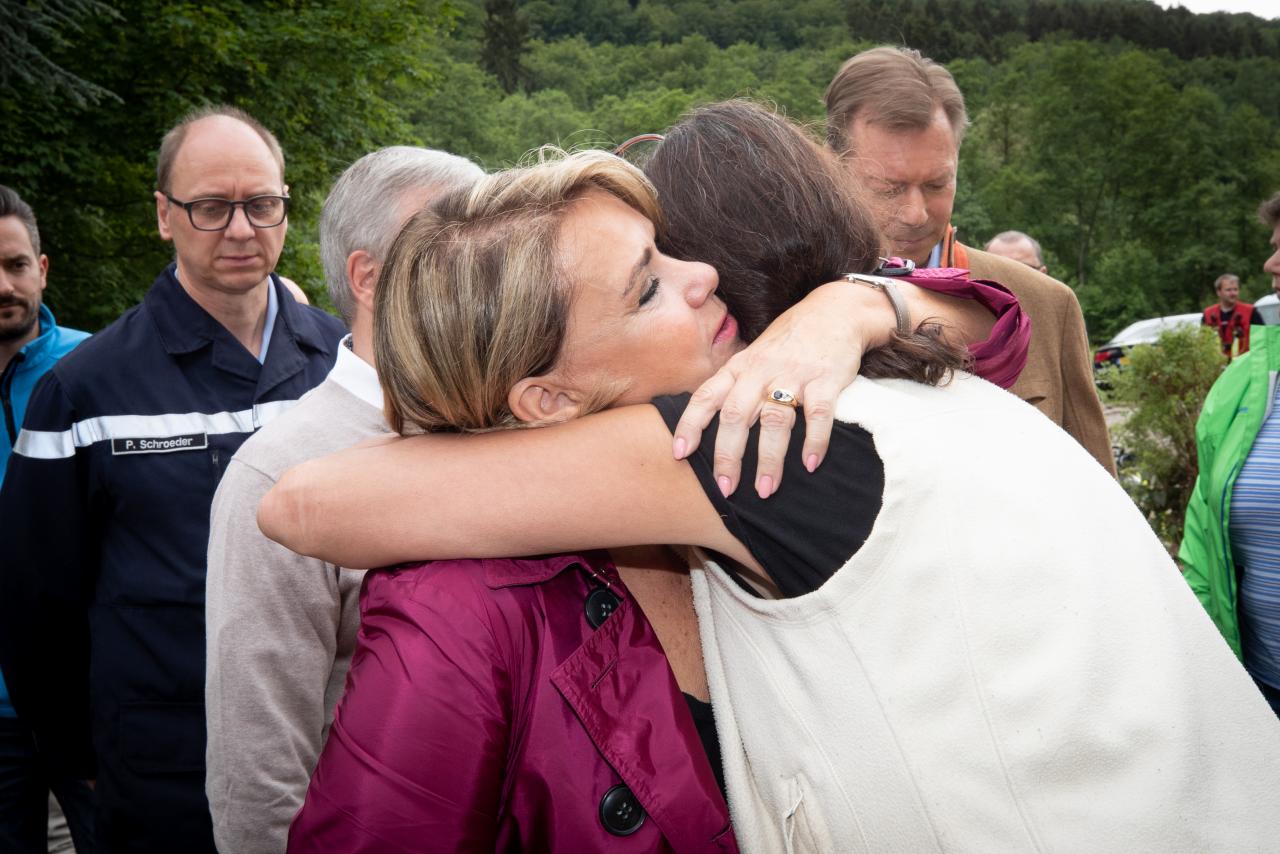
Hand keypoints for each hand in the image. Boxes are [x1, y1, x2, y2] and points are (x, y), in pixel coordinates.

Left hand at [672, 280, 898, 497]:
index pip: (706, 396)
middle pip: (736, 415)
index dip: (689, 424)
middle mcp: (760, 371)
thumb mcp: (753, 357)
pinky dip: (815, 441)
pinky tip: (811, 464)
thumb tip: (708, 429)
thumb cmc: (789, 342)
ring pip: (775, 420)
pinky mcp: (826, 379)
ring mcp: (793, 374)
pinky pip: (817, 414)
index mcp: (738, 367)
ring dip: (769, 458)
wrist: (836, 310)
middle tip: (725, 489)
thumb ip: (734, 387)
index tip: (679, 453)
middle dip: (728, 455)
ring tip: (765, 489)